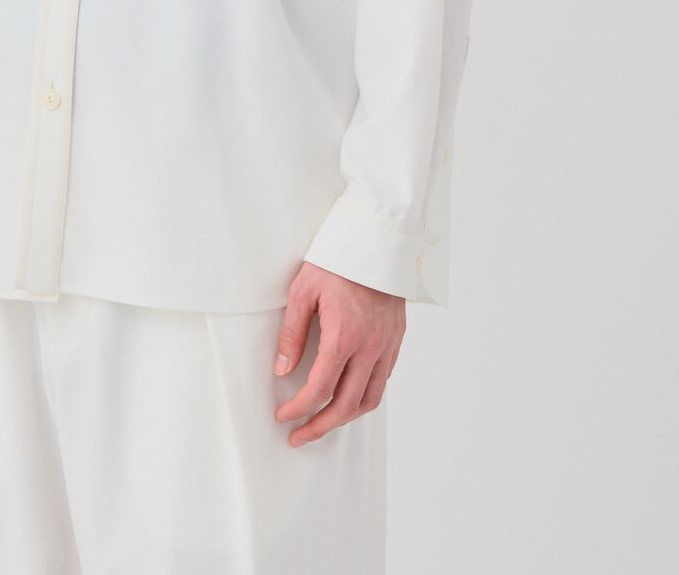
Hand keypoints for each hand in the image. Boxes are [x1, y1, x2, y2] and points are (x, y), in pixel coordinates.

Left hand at [272, 262, 404, 446]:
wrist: (376, 242)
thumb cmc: (335, 262)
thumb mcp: (303, 291)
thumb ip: (292, 334)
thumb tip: (282, 370)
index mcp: (344, 336)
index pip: (320, 389)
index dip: (299, 409)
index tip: (283, 417)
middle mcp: (370, 348)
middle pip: (346, 406)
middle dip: (320, 427)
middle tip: (299, 436)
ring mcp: (387, 346)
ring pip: (369, 399)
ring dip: (344, 419)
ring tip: (323, 424)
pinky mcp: (396, 341)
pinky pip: (382, 381)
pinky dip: (363, 397)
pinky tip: (347, 397)